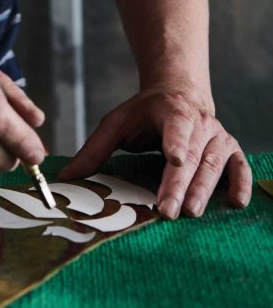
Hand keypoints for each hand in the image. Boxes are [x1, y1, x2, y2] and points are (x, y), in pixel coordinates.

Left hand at [59, 88, 251, 217]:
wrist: (179, 94)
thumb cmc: (145, 114)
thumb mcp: (117, 122)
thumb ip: (94, 148)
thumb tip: (67, 176)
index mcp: (171, 111)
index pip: (175, 126)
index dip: (176, 142)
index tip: (174, 159)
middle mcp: (199, 123)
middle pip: (192, 155)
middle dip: (180, 183)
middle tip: (168, 210)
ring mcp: (218, 137)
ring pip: (214, 164)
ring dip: (204, 189)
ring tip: (191, 213)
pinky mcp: (231, 150)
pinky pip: (239, 168)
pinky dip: (241, 184)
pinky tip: (236, 203)